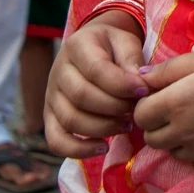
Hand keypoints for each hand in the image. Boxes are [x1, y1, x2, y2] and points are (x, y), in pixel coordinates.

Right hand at [45, 13, 147, 155]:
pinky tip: (103, 148)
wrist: (92, 50)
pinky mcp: (50, 118)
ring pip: (71, 120)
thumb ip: (131, 60)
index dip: (121, 84)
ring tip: (126, 125)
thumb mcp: (125, 42)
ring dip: (103, 128)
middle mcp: (58, 71)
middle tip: (136, 111)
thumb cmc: (112, 48)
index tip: (143, 91)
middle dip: (114, 107)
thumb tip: (138, 85)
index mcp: (76, 46)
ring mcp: (51, 96)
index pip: (96, 69)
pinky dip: (79, 150)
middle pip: (82, 96)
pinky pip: (57, 141)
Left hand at [133, 46, 193, 173]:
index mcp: (176, 103)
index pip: (140, 115)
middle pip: (151, 138)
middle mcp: (184, 133)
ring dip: (178, 138)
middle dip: (158, 124)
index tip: (164, 94)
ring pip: (172, 151)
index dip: (147, 104)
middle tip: (181, 107)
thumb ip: (167, 69)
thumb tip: (139, 78)